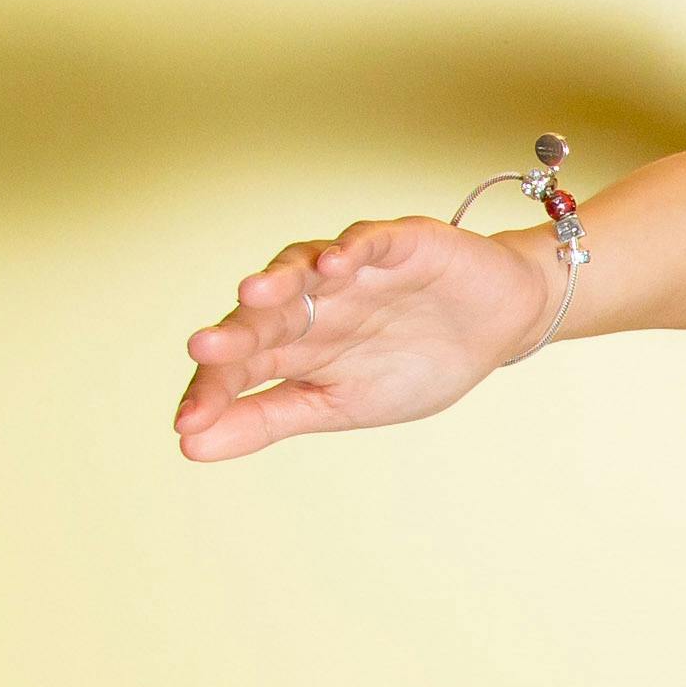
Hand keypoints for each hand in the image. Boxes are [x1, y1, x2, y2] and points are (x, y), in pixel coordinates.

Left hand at [175, 217, 549, 460]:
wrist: (498, 324)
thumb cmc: (417, 363)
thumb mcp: (340, 405)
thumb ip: (268, 419)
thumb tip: (189, 445)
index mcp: (295, 346)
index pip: (240, 364)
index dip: (213, 390)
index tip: (187, 424)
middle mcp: (313, 303)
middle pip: (264, 316)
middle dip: (235, 334)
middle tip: (204, 351)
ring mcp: (352, 272)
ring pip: (302, 268)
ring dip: (279, 279)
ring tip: (255, 294)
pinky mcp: (398, 244)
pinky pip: (368, 241)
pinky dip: (351, 248)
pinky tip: (335, 263)